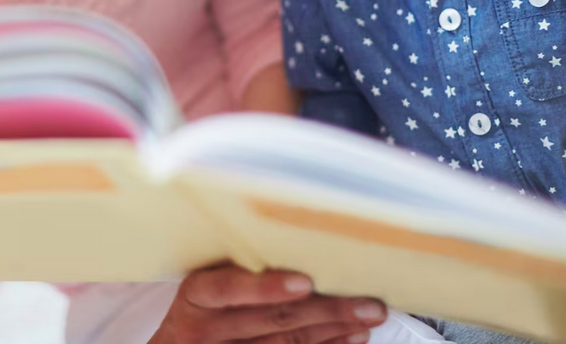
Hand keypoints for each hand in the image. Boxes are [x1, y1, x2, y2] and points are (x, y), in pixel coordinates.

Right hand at [149, 262, 387, 343]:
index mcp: (196, 294)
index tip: (304, 283)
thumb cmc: (199, 303)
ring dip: (335, 329)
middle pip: (271, 319)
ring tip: (369, 316)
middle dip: (325, 309)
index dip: (265, 287)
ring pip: (288, 343)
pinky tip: (352, 337)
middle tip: (366, 301)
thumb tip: (293, 232)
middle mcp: (207, 328)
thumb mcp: (202, 279)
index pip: (228, 289)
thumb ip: (236, 262)